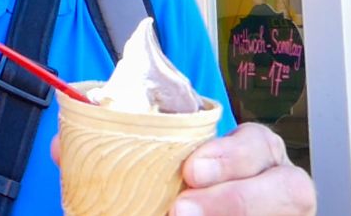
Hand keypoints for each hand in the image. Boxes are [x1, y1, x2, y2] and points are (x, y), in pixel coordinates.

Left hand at [49, 123, 315, 215]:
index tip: (191, 169)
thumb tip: (64, 148)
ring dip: (237, 214)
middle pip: (287, 186)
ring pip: (286, 212)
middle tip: (182, 209)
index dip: (230, 154)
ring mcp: (284, 214)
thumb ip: (120, 150)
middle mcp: (277, 184)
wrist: (184, 206)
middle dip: (236, 198)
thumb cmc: (183, 185)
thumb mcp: (159, 163)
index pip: (258, 142)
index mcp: (252, 152)